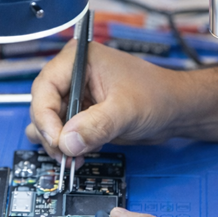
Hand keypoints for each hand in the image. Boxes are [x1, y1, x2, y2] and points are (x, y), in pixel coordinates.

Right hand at [26, 42, 182, 160]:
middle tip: (66, 154)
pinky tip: (80, 154)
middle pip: (42, 107)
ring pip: (48, 123)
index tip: (57, 140)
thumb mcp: (126, 109)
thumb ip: (96, 125)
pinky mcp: (81, 114)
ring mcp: (76, 95)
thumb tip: (68, 142)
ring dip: (57, 143)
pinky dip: (66, 147)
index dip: (45, 117)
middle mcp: (72, 75)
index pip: (45, 88)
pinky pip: (62, 133)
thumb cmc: (158, 95)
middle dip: (52, 134)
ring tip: (74, 157)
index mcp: (78, 59)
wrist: (175, 109)